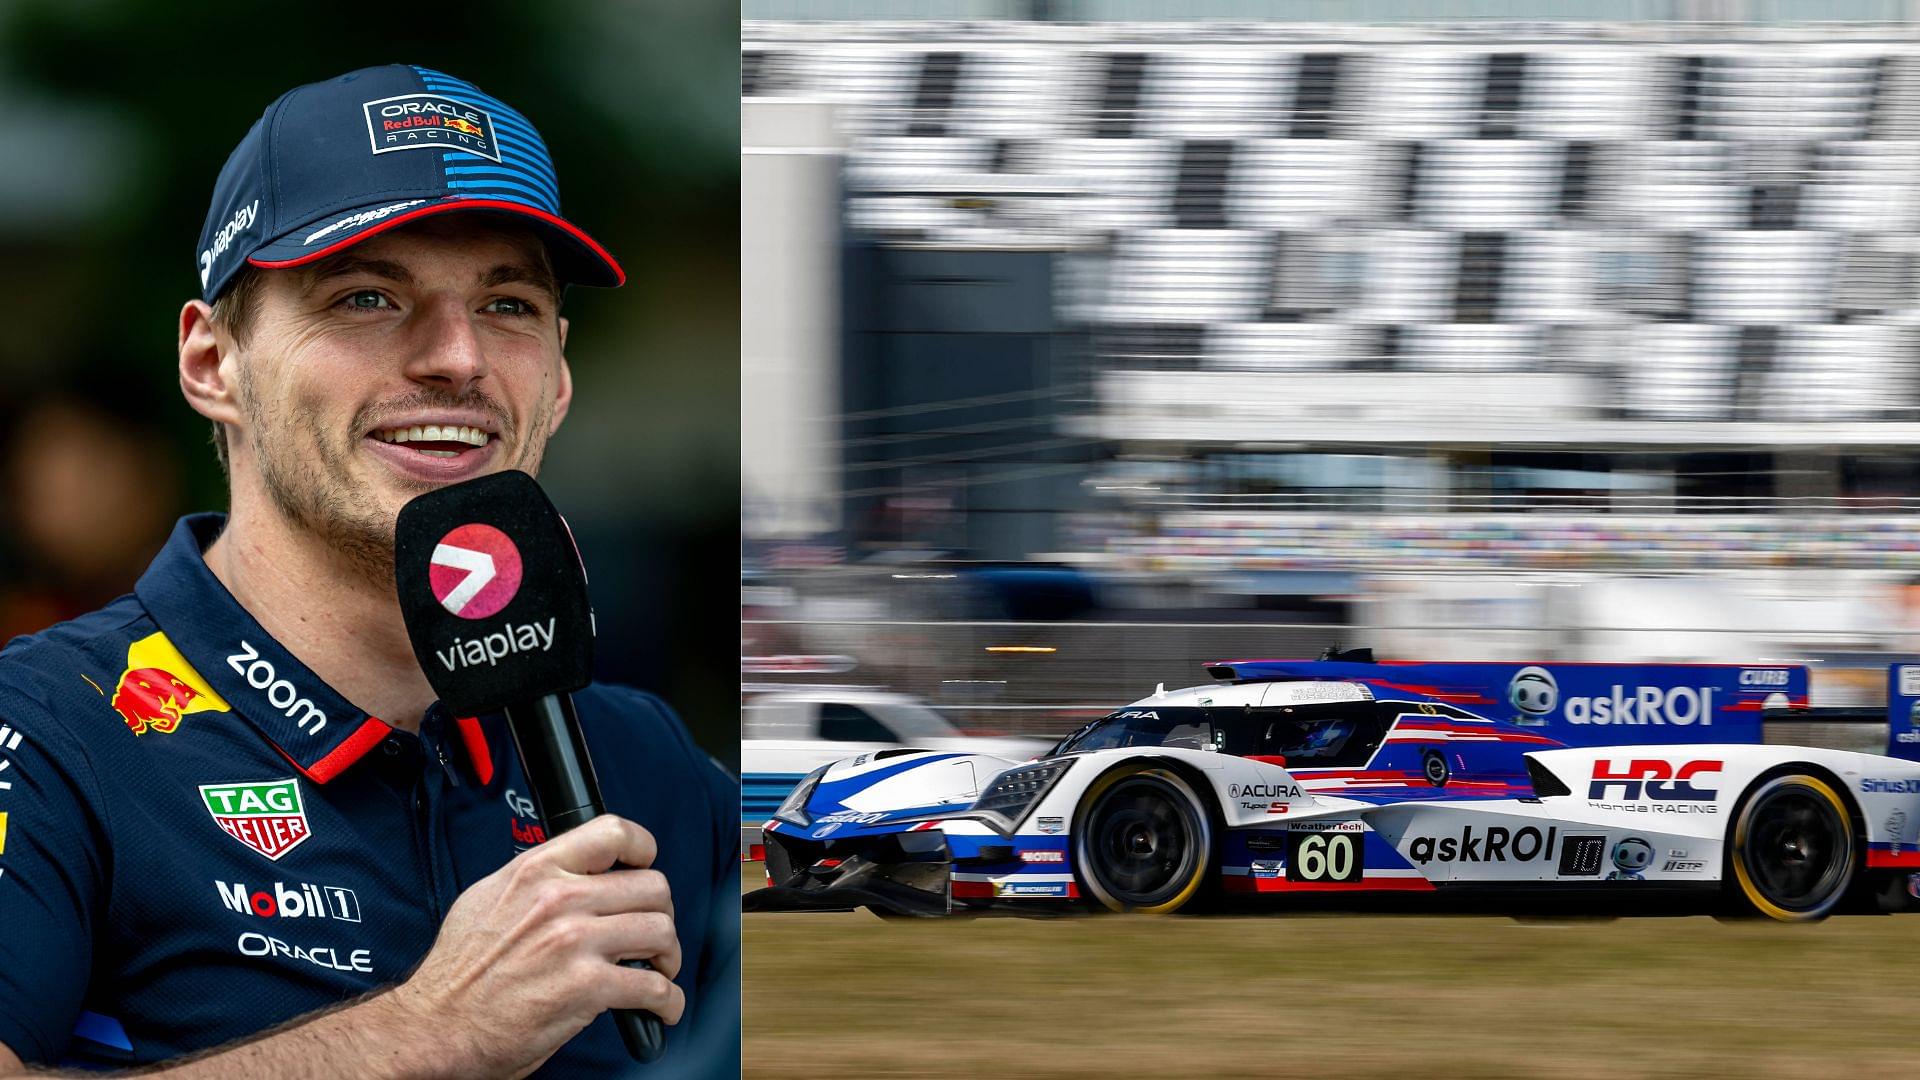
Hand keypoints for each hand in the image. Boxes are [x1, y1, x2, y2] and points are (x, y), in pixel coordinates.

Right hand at [382, 814, 683, 1078]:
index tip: (646, 865)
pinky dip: (668, 1002)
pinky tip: (660, 1008)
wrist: (437, 1026)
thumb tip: (572, 873)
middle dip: (660, 912)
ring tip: (657, 970)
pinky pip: (654, 987)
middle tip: (651, 934)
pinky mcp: (587, 988)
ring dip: (667, 956)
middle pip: (651, 886)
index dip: (642, 848)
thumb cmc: (457, 973)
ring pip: (661, 932)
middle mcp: (559, 899)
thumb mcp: (488, 898)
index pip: (612, 833)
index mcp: (536, 871)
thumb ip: (535, 879)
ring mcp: (575, 942)